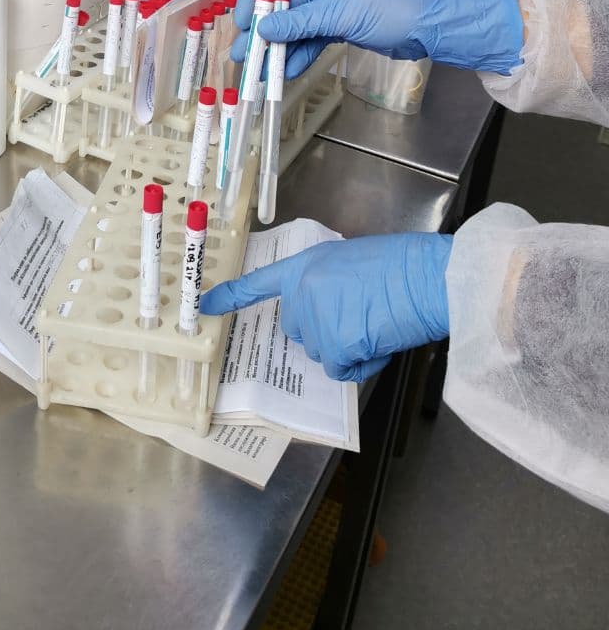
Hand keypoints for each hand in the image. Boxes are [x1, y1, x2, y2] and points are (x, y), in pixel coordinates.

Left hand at [200, 232, 452, 381]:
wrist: (422, 277)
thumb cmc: (400, 265)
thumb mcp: (350, 260)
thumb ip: (327, 281)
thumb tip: (330, 305)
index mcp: (305, 265)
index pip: (260, 283)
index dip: (232, 296)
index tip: (206, 305)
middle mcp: (301, 292)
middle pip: (297, 329)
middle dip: (323, 329)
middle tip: (358, 316)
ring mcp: (315, 320)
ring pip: (321, 351)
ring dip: (344, 347)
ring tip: (374, 323)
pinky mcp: (333, 345)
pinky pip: (340, 369)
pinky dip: (359, 364)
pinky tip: (377, 340)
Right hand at [231, 0, 522, 78]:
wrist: (424, 28)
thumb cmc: (385, 9)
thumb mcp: (337, 15)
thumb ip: (298, 23)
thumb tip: (261, 30)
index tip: (242, 22)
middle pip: (278, 5)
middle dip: (260, 30)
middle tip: (242, 55)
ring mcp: (327, 8)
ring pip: (292, 27)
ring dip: (276, 48)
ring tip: (258, 71)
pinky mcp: (336, 27)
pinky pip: (308, 40)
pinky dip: (297, 55)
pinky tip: (285, 71)